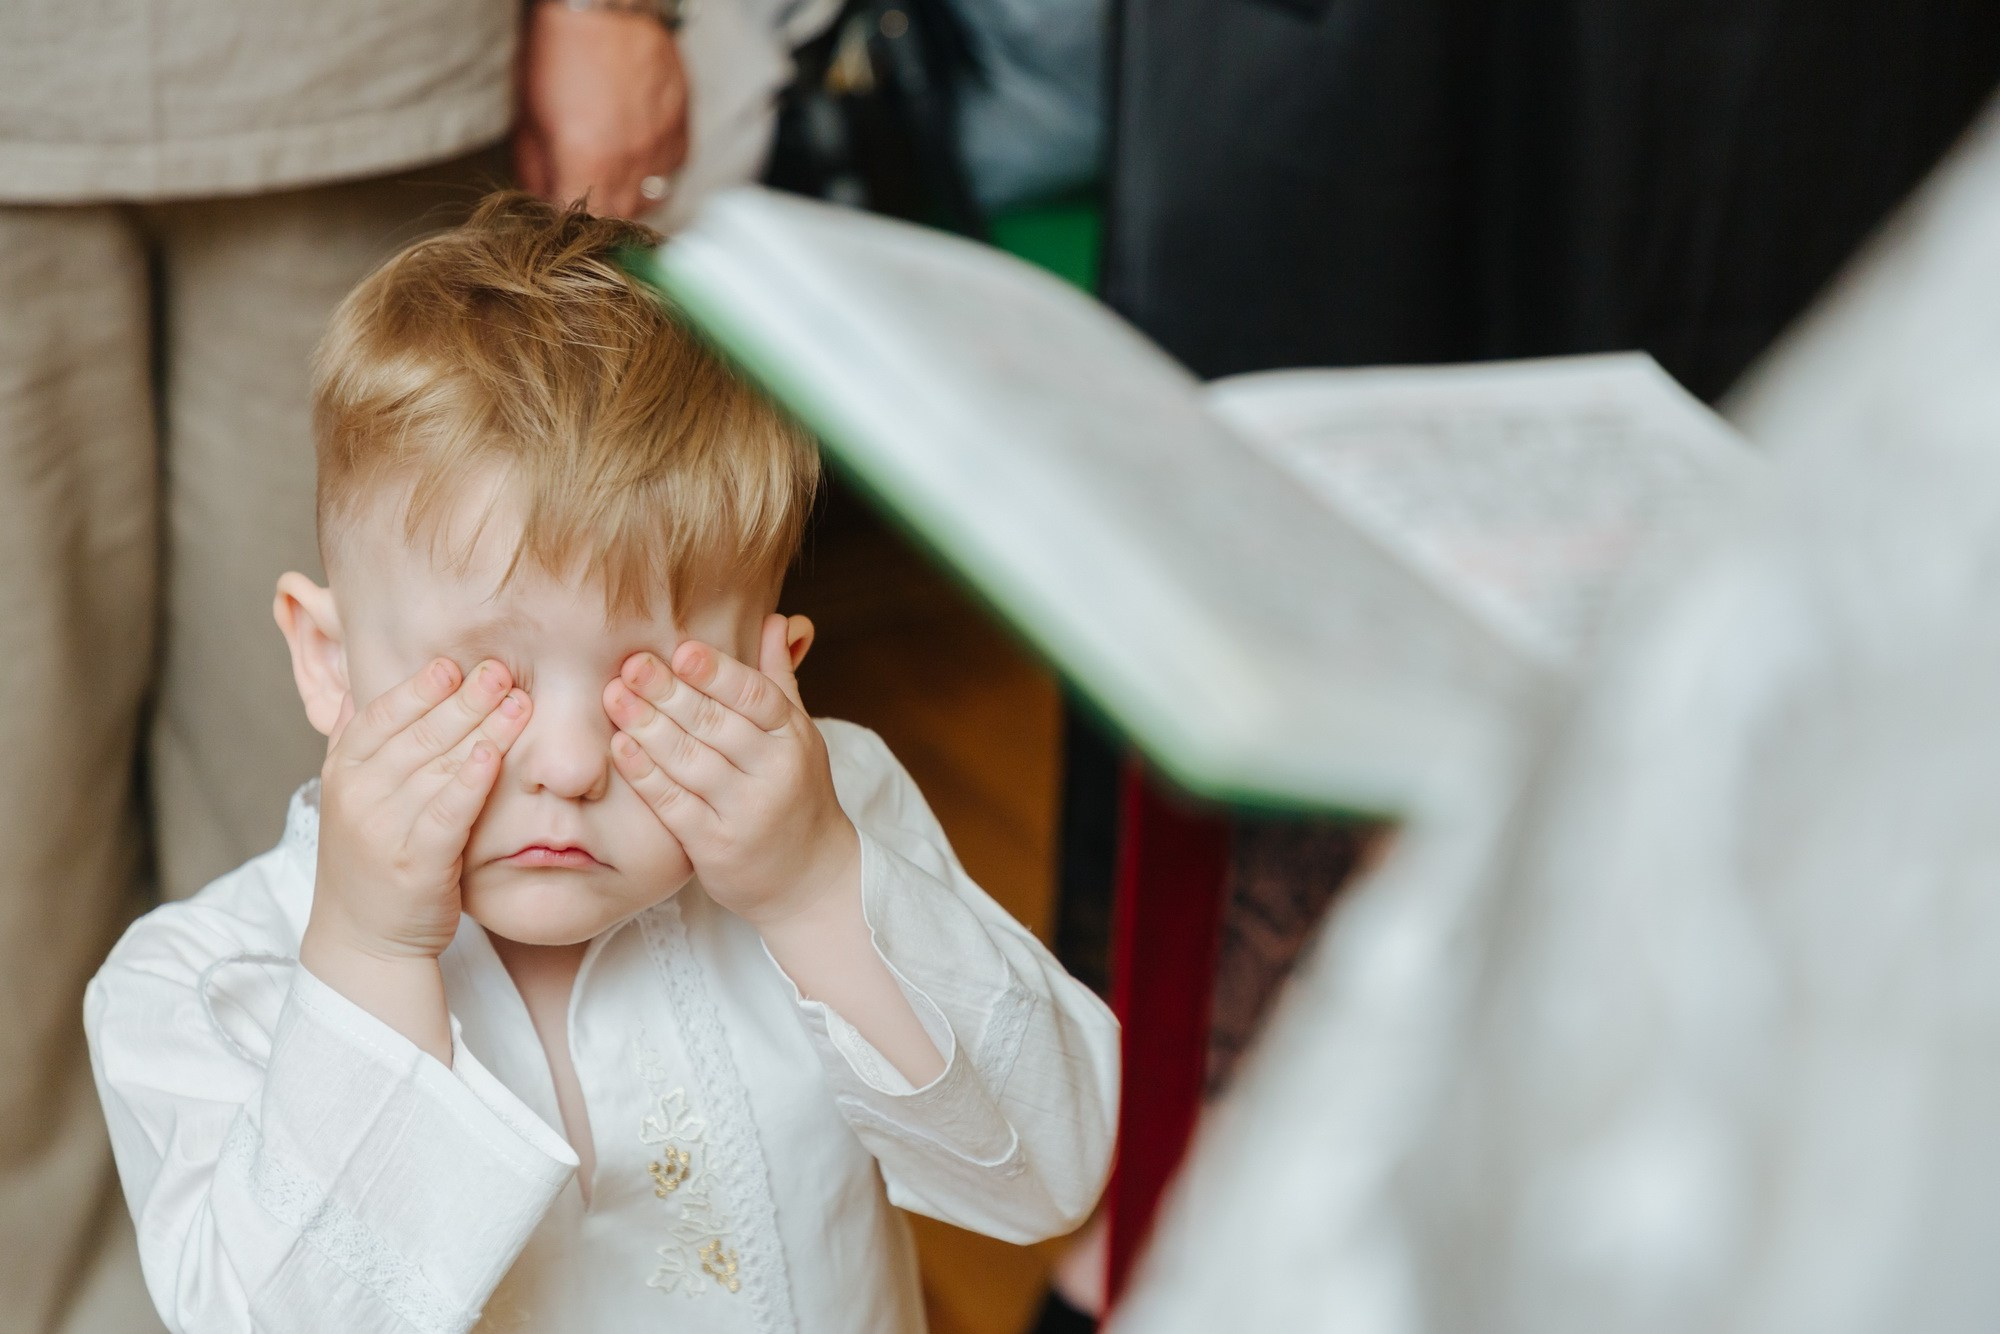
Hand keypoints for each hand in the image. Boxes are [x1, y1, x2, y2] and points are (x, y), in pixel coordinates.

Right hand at [307, 658, 531, 962]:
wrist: (362, 938)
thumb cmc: (368, 860)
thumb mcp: (349, 797)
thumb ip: (350, 743)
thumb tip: (352, 686)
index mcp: (342, 772)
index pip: (381, 715)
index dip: (420, 688)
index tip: (454, 665)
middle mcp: (358, 795)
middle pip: (418, 734)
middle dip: (464, 699)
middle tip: (501, 671)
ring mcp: (383, 828)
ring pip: (439, 766)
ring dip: (482, 729)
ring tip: (518, 702)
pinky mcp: (415, 862)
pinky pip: (447, 812)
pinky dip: (471, 781)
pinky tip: (493, 755)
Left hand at [514, 1, 689, 219]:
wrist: (608, 6)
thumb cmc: (559, 51)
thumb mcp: (530, 115)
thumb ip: (535, 168)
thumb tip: (541, 199)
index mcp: (588, 165)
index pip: (581, 226)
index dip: (568, 224)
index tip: (558, 214)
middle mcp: (631, 166)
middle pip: (618, 219)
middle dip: (597, 214)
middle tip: (582, 195)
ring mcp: (661, 150)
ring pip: (649, 202)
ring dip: (628, 198)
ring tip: (610, 178)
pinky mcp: (681, 132)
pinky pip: (670, 171)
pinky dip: (653, 172)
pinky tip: (636, 154)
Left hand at [604, 615, 859, 925]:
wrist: (810, 880)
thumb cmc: (797, 797)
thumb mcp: (799, 737)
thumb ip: (779, 679)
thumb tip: (775, 619)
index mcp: (794, 738)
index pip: (756, 696)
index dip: (717, 672)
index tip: (680, 649)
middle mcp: (775, 773)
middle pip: (715, 724)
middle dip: (668, 692)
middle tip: (630, 665)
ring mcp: (745, 812)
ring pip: (690, 761)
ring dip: (648, 726)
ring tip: (614, 697)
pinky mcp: (716, 846)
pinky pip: (673, 803)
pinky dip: (645, 774)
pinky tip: (620, 748)